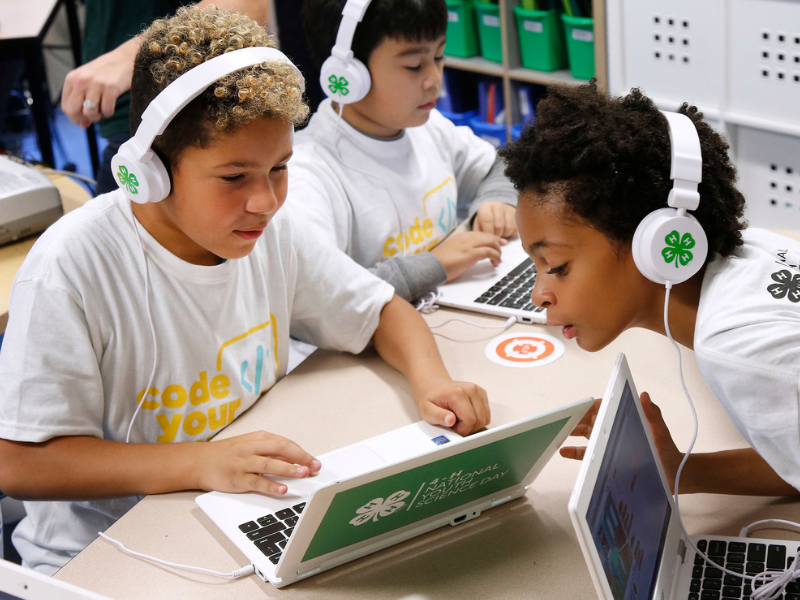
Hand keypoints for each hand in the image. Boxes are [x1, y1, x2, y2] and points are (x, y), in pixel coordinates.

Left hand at [61, 38, 138, 127]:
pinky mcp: (111, 88)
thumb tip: (82, 125)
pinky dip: (109, 113)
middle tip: (93, 117)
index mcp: (72, 79)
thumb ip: (82, 101)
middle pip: (74, 111)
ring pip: (90, 113)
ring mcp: (96, 84)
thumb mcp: (88, 83)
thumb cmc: (106, 73)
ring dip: (98, 117)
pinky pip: (106, 111)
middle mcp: (81, 80)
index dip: (75, 118)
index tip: (84, 119)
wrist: (125, 59)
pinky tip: (111, 106)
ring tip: (102, 111)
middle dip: (84, 119)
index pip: (66, 107)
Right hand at [196, 431, 320, 495]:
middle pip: (280, 449)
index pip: (285, 443)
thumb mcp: (251, 446)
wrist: (200, 462)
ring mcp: (244, 463)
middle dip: (300, 458)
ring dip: (288, 469)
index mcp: (258, 438)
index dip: (302, 453)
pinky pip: (256, 482)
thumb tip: (295, 460)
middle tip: (314, 467)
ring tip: (303, 474)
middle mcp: (252, 448)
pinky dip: (270, 486)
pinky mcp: (237, 478)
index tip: (315, 462)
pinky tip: (282, 489)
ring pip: (269, 464)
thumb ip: (272, 452)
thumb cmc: (229, 454)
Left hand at [413, 379, 489, 436]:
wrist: (433, 385)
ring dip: (474, 424)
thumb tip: (451, 420)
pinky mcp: (482, 394)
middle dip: (468, 428)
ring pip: (485, 418)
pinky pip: (486, 414)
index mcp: (457, 393)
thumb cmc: (430, 399)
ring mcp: (478, 391)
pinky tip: (465, 415)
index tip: (452, 427)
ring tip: (460, 420)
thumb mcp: (427, 410)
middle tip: (455, 424)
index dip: (462, 429)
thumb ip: (438, 416)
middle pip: (480, 420)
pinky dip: (477, 419)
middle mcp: (471, 389)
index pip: (470, 420)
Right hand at [431, 231, 505, 281]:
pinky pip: (489, 252)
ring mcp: (468, 245)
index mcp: (461, 236)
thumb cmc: (439, 263)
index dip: (492, 238)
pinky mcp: (470, 254)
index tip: (499, 242)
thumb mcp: (452, 252)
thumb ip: (463, 250)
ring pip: (491, 242)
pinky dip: (495, 256)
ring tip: (498, 259)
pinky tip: (495, 262)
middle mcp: (466, 238)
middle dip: (498, 243)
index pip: (481, 234)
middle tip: (503, 249)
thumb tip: (473, 255)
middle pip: (488, 236)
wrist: (430, 266)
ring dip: (497, 251)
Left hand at [472, 202, 517, 237]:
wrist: (495, 214)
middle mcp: (498, 206)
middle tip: (494, 237)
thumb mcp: (479, 226)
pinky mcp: (517, 214)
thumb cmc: (485, 222)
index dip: (488, 232)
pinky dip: (511, 234)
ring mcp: (508, 209)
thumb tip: (489, 242)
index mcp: (485, 207)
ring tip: (500, 234)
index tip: (488, 239)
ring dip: (504, 235)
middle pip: (499, 226)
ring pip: (508, 228)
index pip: (487, 220)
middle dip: (496, 235)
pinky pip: (515, 229)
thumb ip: (481, 233)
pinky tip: (505, 231)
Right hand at [559, 393, 684, 489]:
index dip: (587, 406)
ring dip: (572, 431)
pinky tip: (563, 451)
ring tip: (558, 433)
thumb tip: (644, 395)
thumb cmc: (667, 451)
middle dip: (574, 417)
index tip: (574, 408)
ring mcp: (609, 441)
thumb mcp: (660, 433)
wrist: (672, 475)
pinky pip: (587, 452)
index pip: (601, 406)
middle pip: (589, 418)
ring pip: (585, 433)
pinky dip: (574, 451)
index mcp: (624, 416)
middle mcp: (613, 427)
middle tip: (560, 421)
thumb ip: (653, 415)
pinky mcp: (606, 456)